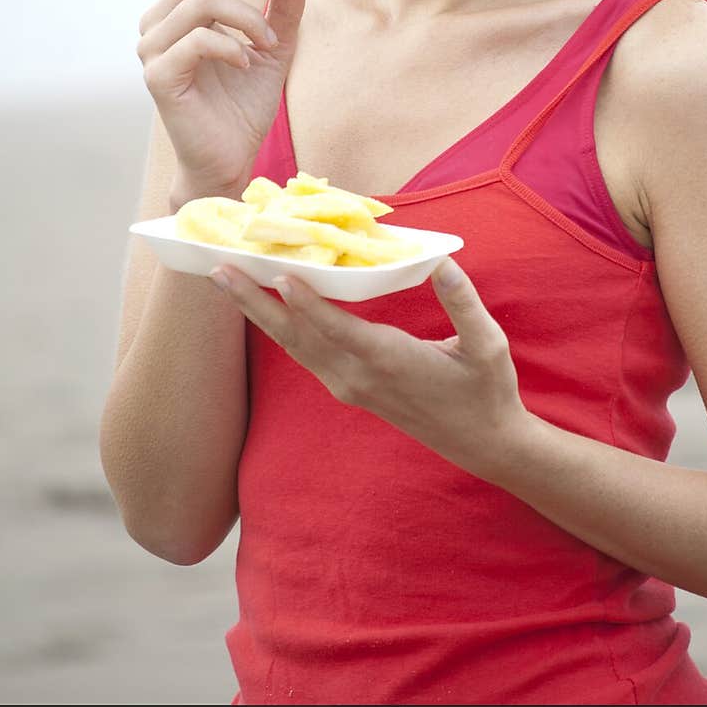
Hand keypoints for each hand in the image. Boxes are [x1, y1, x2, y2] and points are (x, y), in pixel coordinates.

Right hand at [136, 0, 306, 199]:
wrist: (229, 159)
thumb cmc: (244, 105)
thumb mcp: (274, 46)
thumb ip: (283, 8)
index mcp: (182, 7)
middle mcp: (161, 20)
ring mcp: (153, 47)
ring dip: (249, 16)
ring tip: (270, 43)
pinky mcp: (157, 74)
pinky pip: (197, 40)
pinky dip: (232, 46)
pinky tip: (247, 63)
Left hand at [209, 256, 528, 480]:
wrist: (484, 443)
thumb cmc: (487, 390)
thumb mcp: (487, 345)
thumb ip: (464, 304)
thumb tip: (442, 264)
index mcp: (390, 362)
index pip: (338, 330)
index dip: (307, 303)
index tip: (278, 275)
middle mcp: (359, 377)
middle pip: (297, 337)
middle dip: (256, 303)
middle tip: (218, 270)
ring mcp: (350, 387)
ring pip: (294, 347)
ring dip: (259, 314)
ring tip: (229, 281)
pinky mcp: (350, 389)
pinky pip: (306, 355)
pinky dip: (281, 328)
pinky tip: (267, 308)